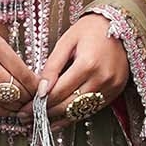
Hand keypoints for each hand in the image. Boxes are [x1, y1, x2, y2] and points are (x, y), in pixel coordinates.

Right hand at [0, 24, 40, 113]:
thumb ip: (13, 60)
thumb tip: (34, 85)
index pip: (21, 72)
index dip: (34, 86)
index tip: (40, 92)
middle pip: (11, 88)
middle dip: (25, 99)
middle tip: (31, 103)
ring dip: (13, 107)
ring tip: (20, 108)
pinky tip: (6, 110)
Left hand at [38, 14, 129, 130]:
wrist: (121, 24)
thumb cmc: (90, 30)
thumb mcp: (66, 42)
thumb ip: (52, 66)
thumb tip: (40, 90)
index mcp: (88, 64)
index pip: (58, 92)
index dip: (39, 103)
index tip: (24, 109)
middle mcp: (101, 79)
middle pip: (68, 105)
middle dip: (46, 113)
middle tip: (27, 118)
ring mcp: (110, 88)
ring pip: (80, 111)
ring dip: (58, 118)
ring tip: (40, 121)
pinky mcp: (115, 92)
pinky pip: (91, 110)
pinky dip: (74, 116)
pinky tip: (59, 119)